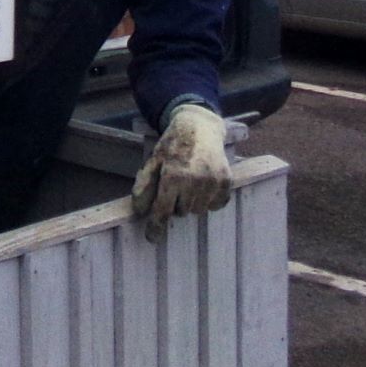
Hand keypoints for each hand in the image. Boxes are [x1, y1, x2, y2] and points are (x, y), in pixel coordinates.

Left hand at [131, 104, 231, 241]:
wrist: (200, 127)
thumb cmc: (173, 145)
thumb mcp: (153, 161)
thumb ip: (145, 185)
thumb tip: (139, 210)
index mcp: (173, 176)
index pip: (163, 210)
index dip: (156, 226)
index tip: (152, 239)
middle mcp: (194, 181)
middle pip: (181, 212)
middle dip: (174, 204)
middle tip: (174, 186)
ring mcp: (213, 182)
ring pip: (198, 210)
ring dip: (191, 203)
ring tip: (188, 182)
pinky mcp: (226, 181)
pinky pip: (216, 205)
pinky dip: (208, 200)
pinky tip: (203, 185)